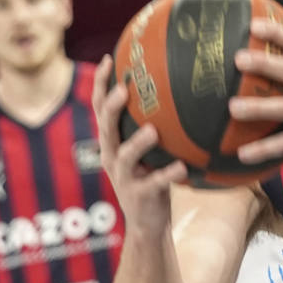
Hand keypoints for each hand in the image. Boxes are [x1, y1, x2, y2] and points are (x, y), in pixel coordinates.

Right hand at [92, 53, 187, 236]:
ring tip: (152, 131)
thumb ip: (154, 125)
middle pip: (106, 127)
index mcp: (113, 141)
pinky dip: (167, 175)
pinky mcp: (139, 196)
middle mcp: (112, 155)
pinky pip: (153, 183)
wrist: (147, 224)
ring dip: (138, 143)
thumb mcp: (149, 151)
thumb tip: (179, 91)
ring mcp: (124, 176)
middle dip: (112, 107)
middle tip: (124, 88)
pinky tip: (182, 168)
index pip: (101, 107)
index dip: (102, 84)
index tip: (110, 59)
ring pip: (125, 156)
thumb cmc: (151, 178)